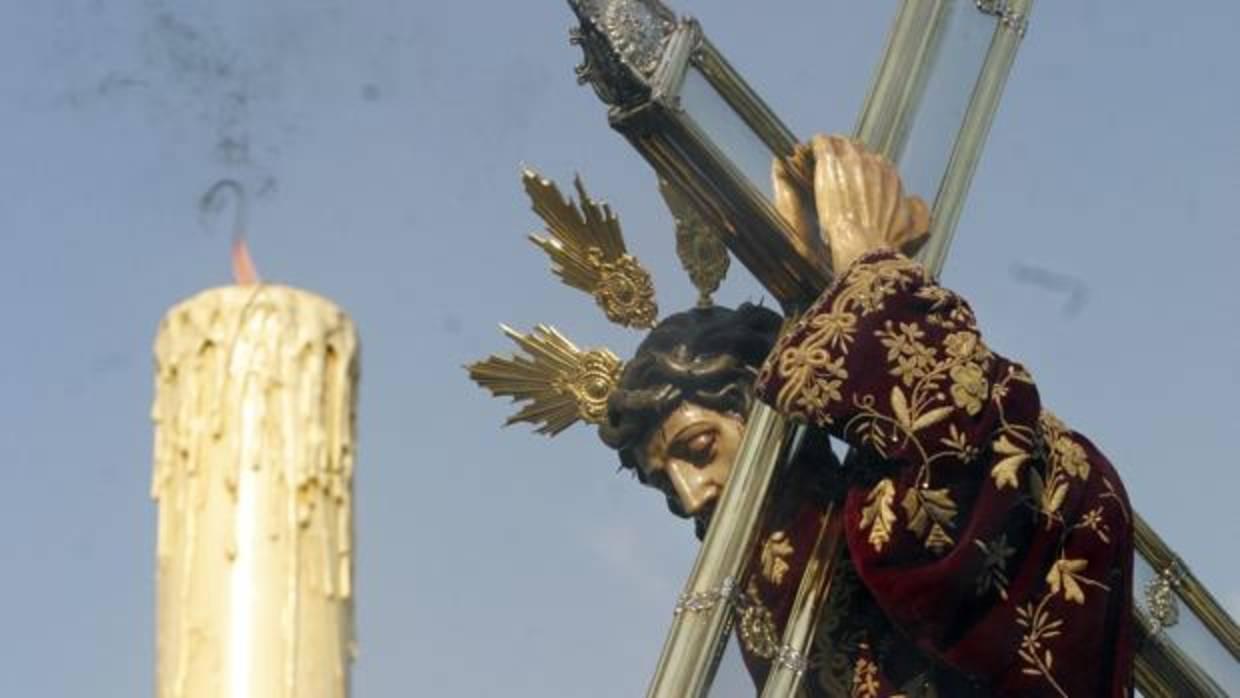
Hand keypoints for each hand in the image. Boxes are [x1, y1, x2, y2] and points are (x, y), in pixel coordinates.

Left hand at [773, 134, 929, 275]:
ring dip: (828, 150)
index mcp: (889, 176)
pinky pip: (820, 143)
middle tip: (832, 169)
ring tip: (815, 159)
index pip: (874, 163)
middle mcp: (872, 164)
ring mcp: (850, 161)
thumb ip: (918, 211)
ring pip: (838, 143)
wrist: (863, 244)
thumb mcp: (913, 227)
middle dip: (845, 157)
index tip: (851, 180)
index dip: (861, 171)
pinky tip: (805, 153)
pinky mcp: (829, 162)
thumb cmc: (884, 241)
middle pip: (856, 150)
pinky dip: (813, 147)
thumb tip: (914, 200)